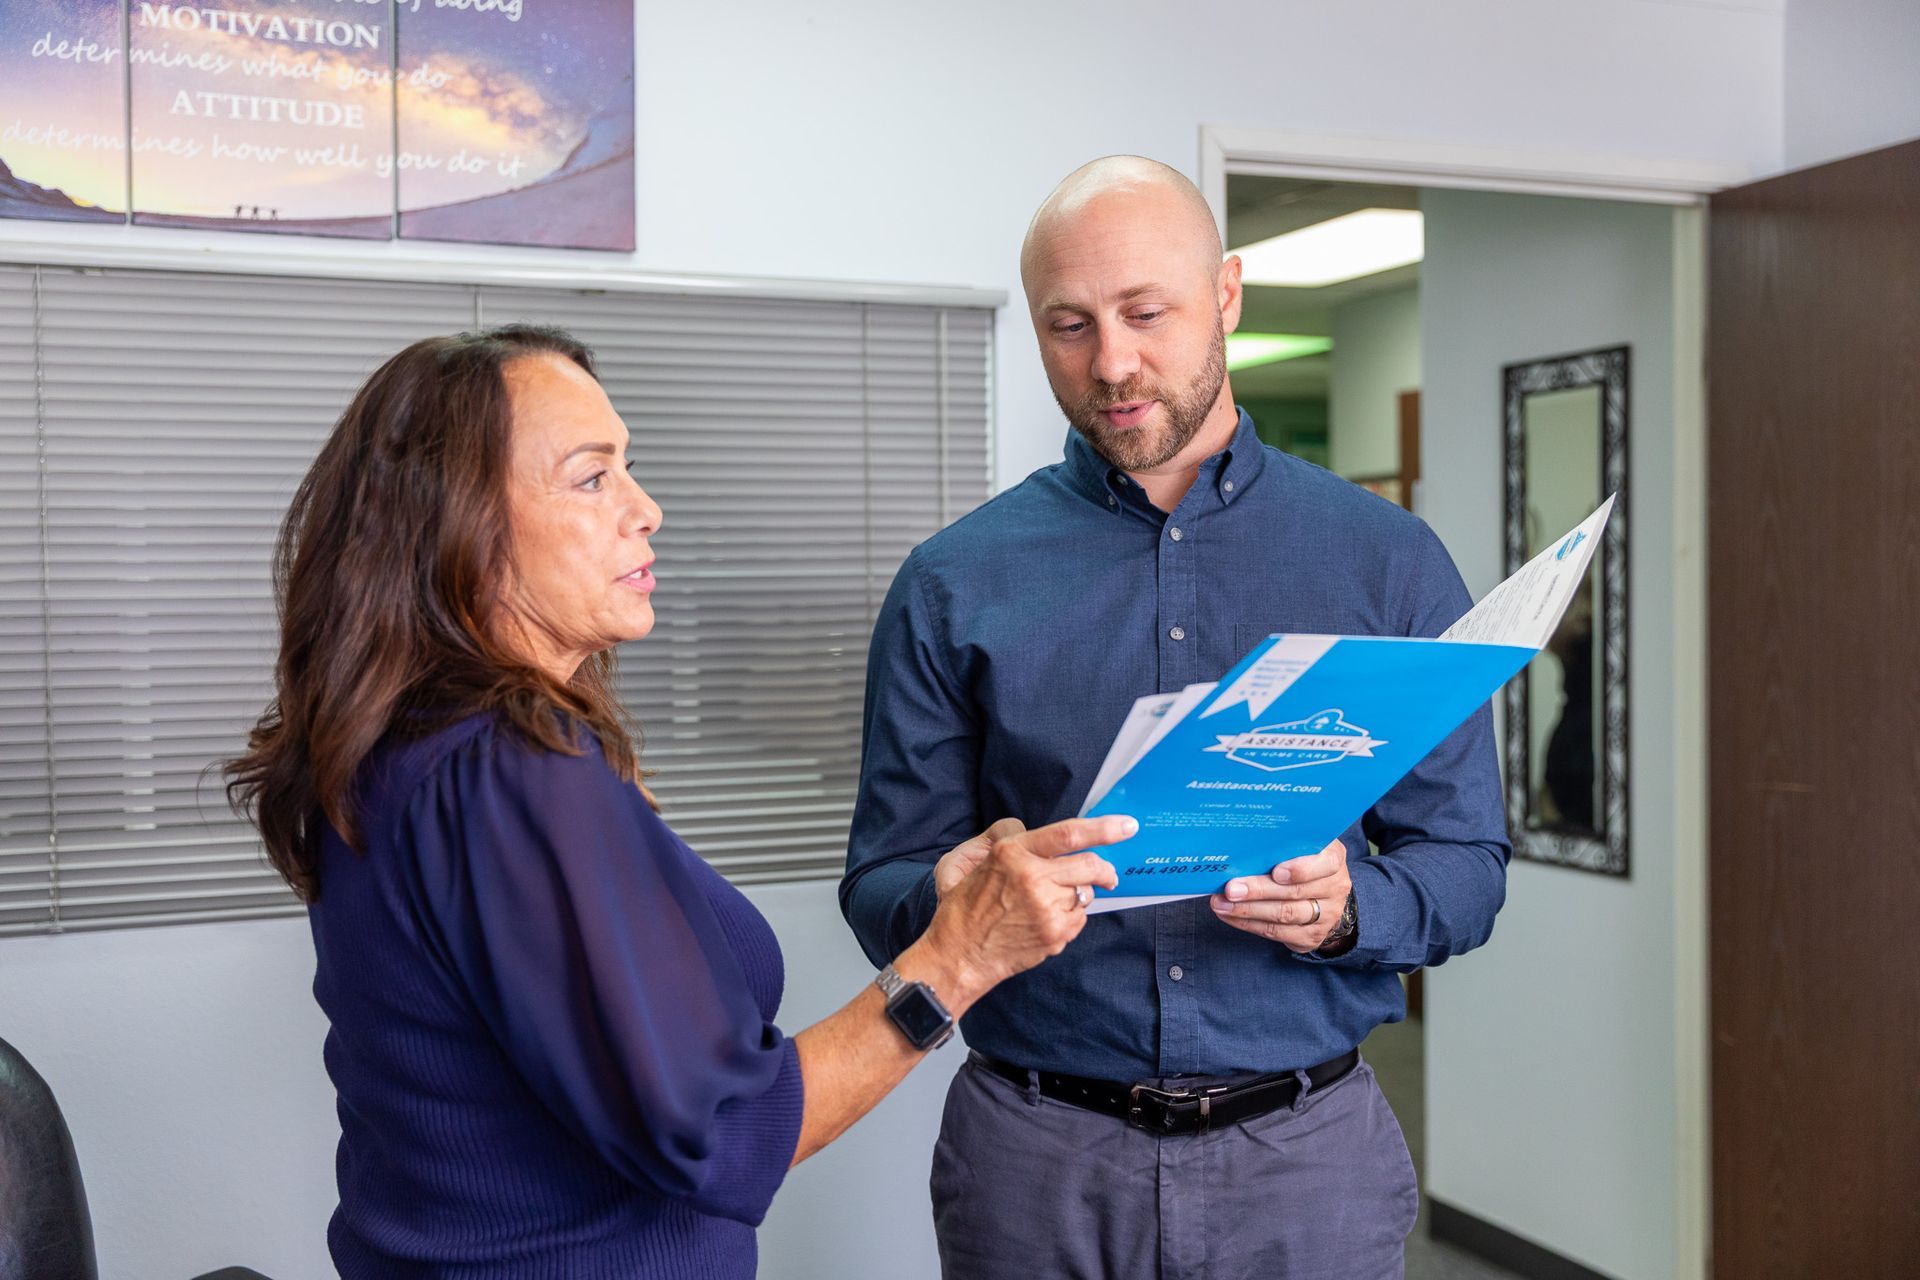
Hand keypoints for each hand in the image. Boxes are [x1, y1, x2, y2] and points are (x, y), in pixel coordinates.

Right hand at [915, 815, 1132, 1000]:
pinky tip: (1046, 921)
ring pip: (1084, 892)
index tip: (1127, 826)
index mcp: (1012, 853)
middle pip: (1090, 865)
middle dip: (1104, 870)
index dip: (1104, 828)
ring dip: (1077, 895)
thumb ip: (1022, 848)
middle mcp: (1032, 877)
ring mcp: (1046, 908)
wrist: (959, 954)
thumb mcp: (984, 864)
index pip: (1068, 834)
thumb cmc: (969, 909)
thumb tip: (1061, 842)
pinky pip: (1080, 917)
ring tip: (1050, 904)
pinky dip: (1070, 916)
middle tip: (1107, 875)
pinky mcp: (1055, 932)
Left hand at [1208, 839, 1351, 953]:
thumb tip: (1243, 843)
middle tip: (1231, 889)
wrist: (1324, 895)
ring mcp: (1327, 915)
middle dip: (1259, 891)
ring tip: (1221, 904)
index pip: (1325, 863)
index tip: (1276, 872)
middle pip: (1296, 892)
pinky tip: (1230, 916)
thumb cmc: (1302, 859)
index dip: (1300, 869)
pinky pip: (1278, 933)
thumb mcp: (1301, 845)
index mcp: (1333, 859)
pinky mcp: (1312, 936)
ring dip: (1248, 910)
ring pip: (1285, 915)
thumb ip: (1282, 843)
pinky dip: (1249, 924)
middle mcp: (1335, 888)